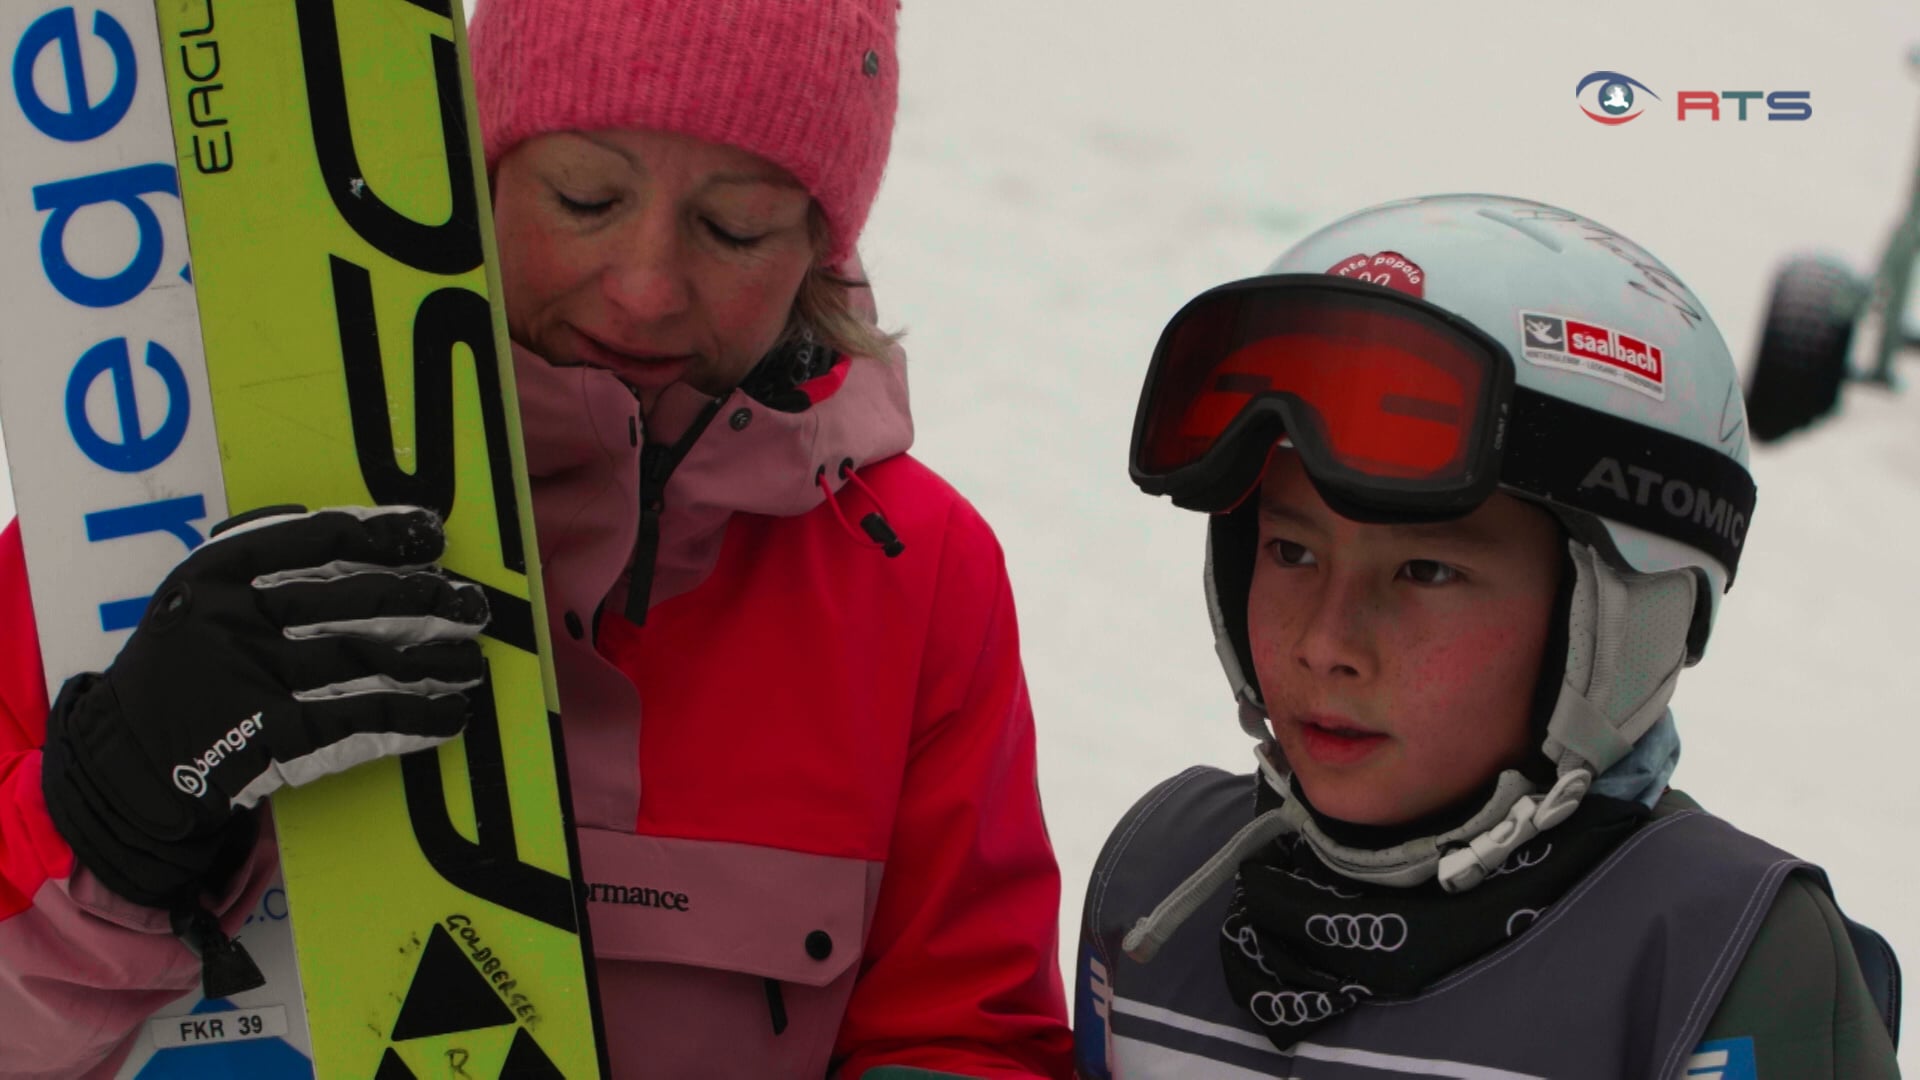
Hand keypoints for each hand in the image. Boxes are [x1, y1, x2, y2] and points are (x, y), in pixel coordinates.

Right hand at [40, 505, 488, 906]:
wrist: (125, 761)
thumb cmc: (180, 670)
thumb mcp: (196, 599)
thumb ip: (260, 562)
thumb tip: (362, 537)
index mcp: (218, 573)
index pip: (319, 538)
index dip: (386, 533)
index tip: (433, 534)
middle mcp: (236, 619)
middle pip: (357, 599)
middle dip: (428, 599)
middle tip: (472, 604)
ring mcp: (256, 678)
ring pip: (371, 660)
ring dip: (435, 661)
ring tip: (472, 662)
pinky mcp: (276, 736)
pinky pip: (365, 719)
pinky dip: (417, 716)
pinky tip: (451, 714)